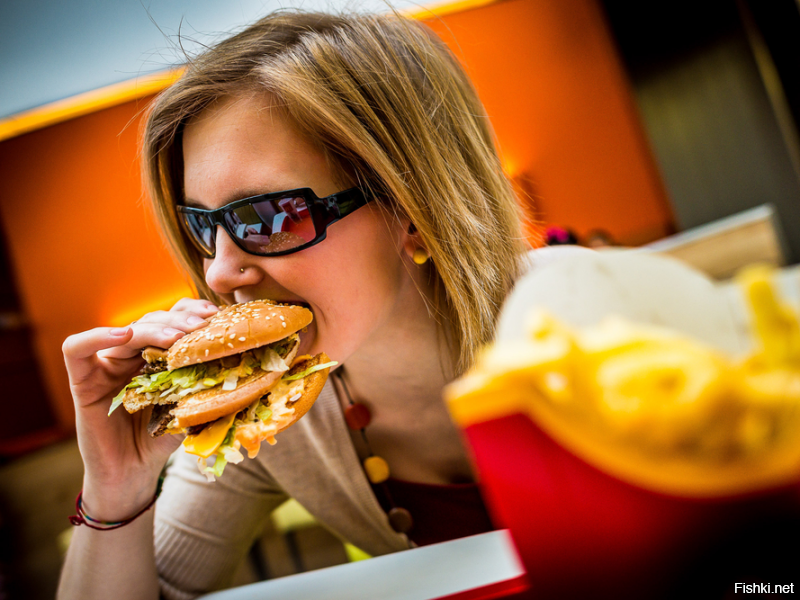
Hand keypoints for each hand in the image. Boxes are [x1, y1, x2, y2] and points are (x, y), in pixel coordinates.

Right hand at [62, 298, 218, 518]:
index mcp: (156, 356)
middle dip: (178, 321)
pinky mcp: (82, 381)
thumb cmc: (160, 440)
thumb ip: (206, 387)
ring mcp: (105, 365)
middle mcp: (130, 355)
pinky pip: (76, 349)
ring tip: (176, 337)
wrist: (131, 473)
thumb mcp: (189, 408)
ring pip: (124, 331)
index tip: (215, 316)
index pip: (171, 320)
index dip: (191, 312)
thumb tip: (244, 369)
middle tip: (200, 327)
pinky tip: (123, 335)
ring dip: (152, 329)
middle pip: (151, 321)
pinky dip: (96, 336)